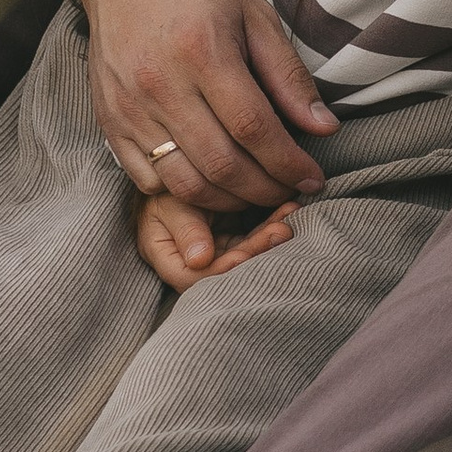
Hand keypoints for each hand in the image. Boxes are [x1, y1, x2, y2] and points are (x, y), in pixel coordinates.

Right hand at [79, 0, 336, 212]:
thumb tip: (324, 129)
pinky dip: (181, 194)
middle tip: (289, 192)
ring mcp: (128, 106)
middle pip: (220, 164)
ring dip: (227, 202)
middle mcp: (159, 84)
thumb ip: (289, 75)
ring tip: (254, 194)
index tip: (313, 178)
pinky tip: (209, 182)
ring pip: (183, 182)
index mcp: (202, 51)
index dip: (288, 163)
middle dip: (264, 191)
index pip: (254, 128)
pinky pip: (145, 179)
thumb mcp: (254, 15)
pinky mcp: (108, 119)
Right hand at [135, 187, 298, 293]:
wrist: (172, 174)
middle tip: (281, 230)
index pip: (198, 277)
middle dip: (257, 249)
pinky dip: (272, 222)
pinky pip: (256, 235)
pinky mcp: (236, 239)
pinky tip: (289, 208)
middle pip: (230, 267)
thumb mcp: (168, 208)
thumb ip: (185, 230)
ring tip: (290, 215)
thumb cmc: (162, 193)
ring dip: (270, 235)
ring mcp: (221, 253)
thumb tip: (199, 260)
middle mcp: (199, 264)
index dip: (222, 269)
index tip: (243, 255)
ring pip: (249, 251)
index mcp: (173, 263)